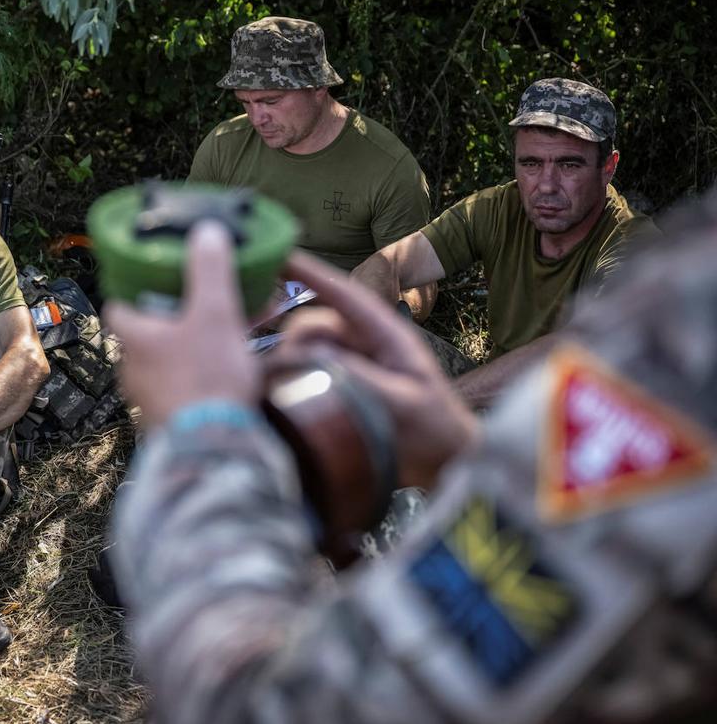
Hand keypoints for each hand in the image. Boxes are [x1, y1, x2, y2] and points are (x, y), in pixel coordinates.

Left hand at [104, 222, 258, 429]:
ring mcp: (149, 398)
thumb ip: (209, 270)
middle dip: (174, 316)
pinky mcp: (170, 420)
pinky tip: (232, 367)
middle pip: (146, 332)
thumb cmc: (206, 376)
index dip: (134, 289)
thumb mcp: (213, 313)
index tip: (156, 278)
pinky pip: (183, 384)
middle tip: (203, 303)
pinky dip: (202, 371)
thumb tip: (205, 231)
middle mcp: (132, 369)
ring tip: (228, 332)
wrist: (214, 448)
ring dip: (192, 344)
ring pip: (168, 359)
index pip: (117, 305)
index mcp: (132, 337)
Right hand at [277, 251, 478, 487]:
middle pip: (313, 326)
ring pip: (305, 350)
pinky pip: (307, 374)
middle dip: (293, 340)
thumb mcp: (404, 402)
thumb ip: (363, 378)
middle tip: (282, 372)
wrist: (446, 465)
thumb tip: (314, 357)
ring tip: (278, 388)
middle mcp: (362, 344)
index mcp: (385, 335)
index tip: (279, 257)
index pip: (344, 295)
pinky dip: (291, 379)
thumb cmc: (436, 428)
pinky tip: (279, 395)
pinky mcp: (338, 389)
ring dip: (289, 363)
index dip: (311, 273)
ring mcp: (349, 366)